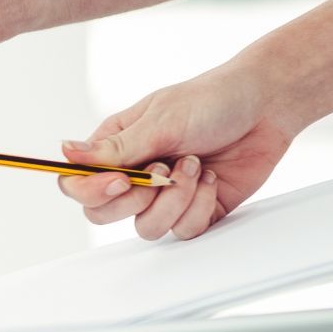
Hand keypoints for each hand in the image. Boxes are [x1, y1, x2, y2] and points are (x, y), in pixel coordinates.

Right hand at [55, 63, 297, 239]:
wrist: (267, 107)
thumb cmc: (212, 101)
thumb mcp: (160, 121)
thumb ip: (115, 148)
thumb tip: (66, 153)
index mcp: (115, 148)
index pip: (77, 183)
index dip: (92, 190)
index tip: (122, 180)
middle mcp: (134, 174)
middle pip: (103, 214)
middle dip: (136, 199)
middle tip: (162, 173)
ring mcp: (163, 196)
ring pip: (145, 227)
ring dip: (175, 199)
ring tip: (194, 166)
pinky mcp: (195, 210)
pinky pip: (183, 230)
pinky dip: (199, 206)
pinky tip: (209, 177)